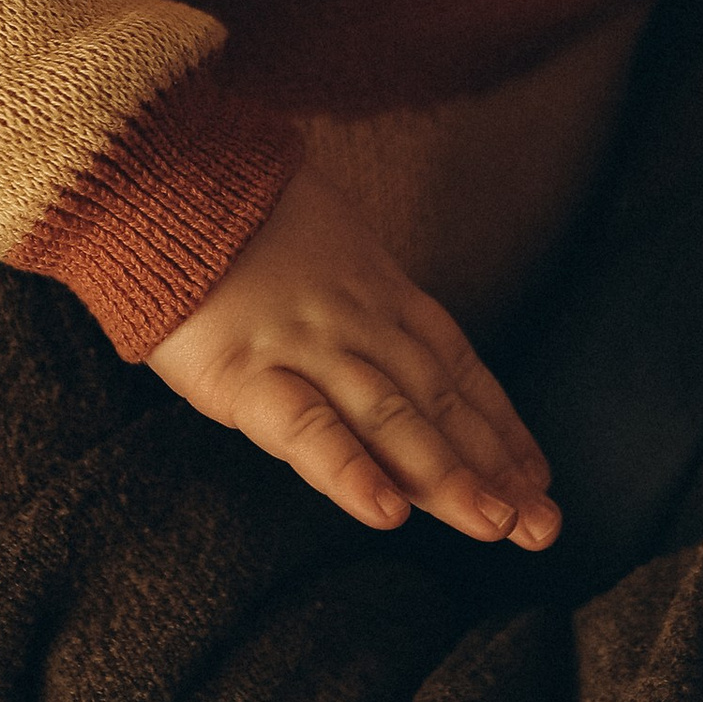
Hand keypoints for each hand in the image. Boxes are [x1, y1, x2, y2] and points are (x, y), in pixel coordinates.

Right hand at [150, 168, 560, 549]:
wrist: (160, 175)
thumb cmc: (230, 212)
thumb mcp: (321, 241)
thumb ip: (357, 289)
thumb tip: (384, 327)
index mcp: (378, 291)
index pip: (456, 368)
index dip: (500, 426)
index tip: (538, 477)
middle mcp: (358, 322)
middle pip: (439, 402)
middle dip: (494, 467)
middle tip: (542, 526)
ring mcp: (306, 346)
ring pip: (392, 418)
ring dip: (446, 475)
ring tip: (495, 524)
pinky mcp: (244, 372)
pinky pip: (306, 427)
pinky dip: (349, 470)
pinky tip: (385, 512)